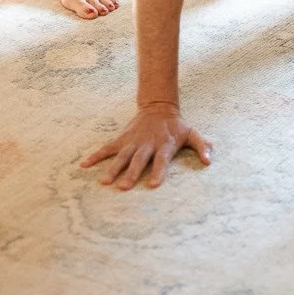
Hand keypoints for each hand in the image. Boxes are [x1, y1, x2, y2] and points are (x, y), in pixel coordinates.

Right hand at [81, 103, 212, 189]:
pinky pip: (107, 148)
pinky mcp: (122, 139)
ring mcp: (133, 141)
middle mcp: (147, 144)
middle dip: (132, 174)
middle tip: (125, 188)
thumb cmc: (176, 126)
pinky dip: (96, 156)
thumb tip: (209, 161)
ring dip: (113, 169)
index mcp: (164, 145)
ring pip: (122, 156)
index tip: (154, 185)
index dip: (159, 171)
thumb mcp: (191, 133)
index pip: (162, 160)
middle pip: (139, 160)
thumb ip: (202, 146)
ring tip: (104, 182)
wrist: (158, 106)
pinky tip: (84, 165)